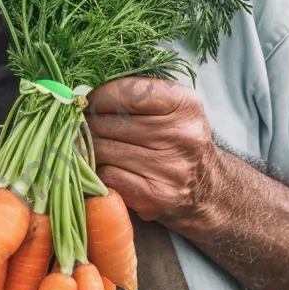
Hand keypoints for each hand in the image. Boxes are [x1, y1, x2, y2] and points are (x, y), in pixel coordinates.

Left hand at [85, 77, 217, 224]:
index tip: (89, 101)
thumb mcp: (170, 105)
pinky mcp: (156, 196)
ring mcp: (170, 168)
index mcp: (184, 104)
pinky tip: (108, 167)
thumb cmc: (175, 137)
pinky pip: (107, 176)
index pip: (127, 93)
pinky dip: (99, 171)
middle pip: (108, 123)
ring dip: (90, 148)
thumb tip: (82, 95)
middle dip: (88, 123)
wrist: (206, 186)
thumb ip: (133, 93)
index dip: (99, 96)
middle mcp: (182, 135)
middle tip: (84, 125)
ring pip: (102, 150)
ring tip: (95, 145)